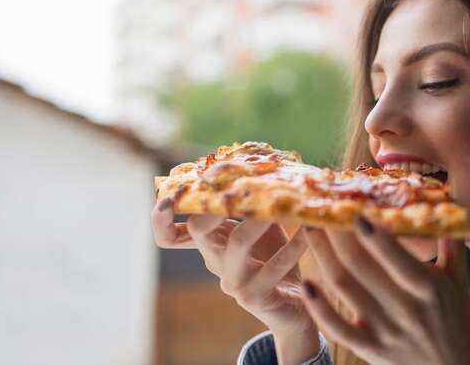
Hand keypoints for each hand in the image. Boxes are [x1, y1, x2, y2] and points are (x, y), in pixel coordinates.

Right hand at [150, 189, 316, 345]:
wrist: (294, 307)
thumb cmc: (276, 258)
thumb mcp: (262, 226)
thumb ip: (252, 203)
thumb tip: (259, 163)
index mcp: (210, 243)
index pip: (169, 234)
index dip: (161, 217)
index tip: (172, 193)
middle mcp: (215, 261)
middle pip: (199, 229)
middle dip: (213, 202)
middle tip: (236, 182)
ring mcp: (233, 282)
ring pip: (238, 243)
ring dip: (260, 218)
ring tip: (280, 204)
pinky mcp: (254, 298)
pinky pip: (273, 267)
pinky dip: (293, 246)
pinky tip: (308, 232)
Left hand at [302, 217, 469, 364]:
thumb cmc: (454, 317)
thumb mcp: (459, 278)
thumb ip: (451, 239)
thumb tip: (446, 200)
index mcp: (428, 288)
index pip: (398, 259)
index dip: (375, 236)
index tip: (355, 211)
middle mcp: (405, 309)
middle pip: (360, 266)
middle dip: (336, 234)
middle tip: (321, 207)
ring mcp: (384, 330)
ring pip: (343, 288)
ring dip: (322, 255)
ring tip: (310, 228)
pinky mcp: (369, 348)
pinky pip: (338, 328)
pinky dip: (319, 308)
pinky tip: (307, 283)